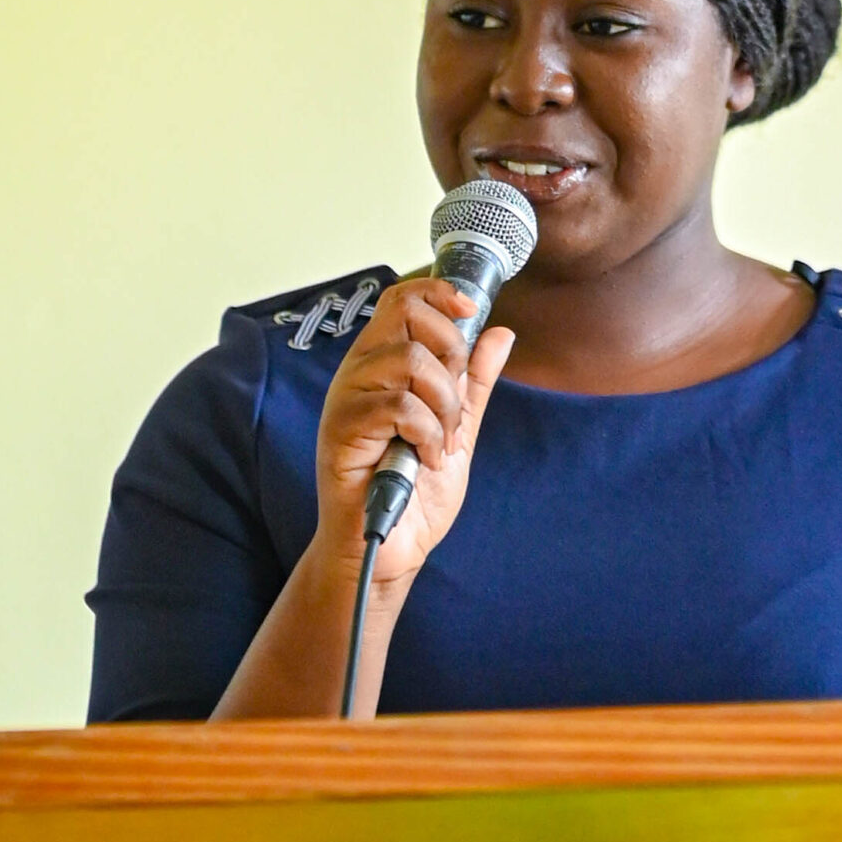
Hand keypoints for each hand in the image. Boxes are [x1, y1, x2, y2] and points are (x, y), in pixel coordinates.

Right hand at [313, 276, 514, 591]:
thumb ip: (474, 383)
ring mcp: (346, 400)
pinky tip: (426, 459)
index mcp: (381, 365)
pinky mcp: (341, 430)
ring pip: (410, 362)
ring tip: (442, 442)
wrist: (392, 548)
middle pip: (405, 315)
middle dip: (450, 352)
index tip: (469, 309)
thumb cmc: (414, 491)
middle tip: (454, 400)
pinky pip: (400, 407)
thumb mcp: (457, 429)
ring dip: (445, 405)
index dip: (439, 293)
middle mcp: (358, 374)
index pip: (402, 300)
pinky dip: (429, 434)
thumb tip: (499, 333)